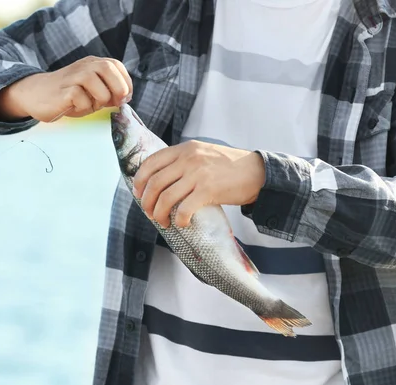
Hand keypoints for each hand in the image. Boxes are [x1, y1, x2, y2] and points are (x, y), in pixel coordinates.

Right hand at [0, 56, 132, 121]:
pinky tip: (76, 107)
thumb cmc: (69, 96)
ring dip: (100, 98)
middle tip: (115, 103)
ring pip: (94, 81)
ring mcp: (72, 76)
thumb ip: (108, 91)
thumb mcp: (92, 91)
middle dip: (118, 88)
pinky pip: (79, 97)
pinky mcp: (62, 91)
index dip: (126, 82)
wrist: (36, 95)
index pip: (116, 66)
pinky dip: (83, 106)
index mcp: (93, 64)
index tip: (124, 99)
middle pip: (108, 68)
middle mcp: (83, 66)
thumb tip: (125, 98)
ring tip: (93, 105)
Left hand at [132, 141, 265, 227]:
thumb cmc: (229, 166)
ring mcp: (198, 174)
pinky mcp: (208, 190)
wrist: (256, 172)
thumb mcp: (203, 153)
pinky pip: (184, 209)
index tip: (138, 192)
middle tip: (149, 213)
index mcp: (185, 149)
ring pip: (166, 198)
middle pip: (155, 183)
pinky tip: (182, 224)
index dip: (139, 180)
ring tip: (163, 222)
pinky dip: (179, 220)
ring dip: (160, 214)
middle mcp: (189, 159)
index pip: (151, 162)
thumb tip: (161, 180)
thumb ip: (184, 161)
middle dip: (147, 202)